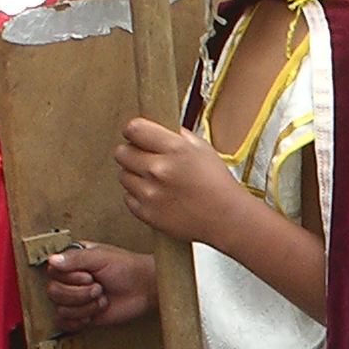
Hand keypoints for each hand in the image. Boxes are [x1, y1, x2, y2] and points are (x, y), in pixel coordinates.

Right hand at [43, 240, 157, 331]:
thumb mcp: (101, 257)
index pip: (52, 271)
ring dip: (84, 307)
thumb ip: (75, 258)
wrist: (144, 289)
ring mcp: (74, 298)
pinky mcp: (80, 314)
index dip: (70, 278)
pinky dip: (77, 321)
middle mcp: (69, 279)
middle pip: (53, 291)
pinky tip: (91, 315)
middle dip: (79, 294)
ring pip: (60, 308)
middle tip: (99, 289)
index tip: (89, 276)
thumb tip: (51, 261)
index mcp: (72, 261)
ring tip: (102, 300)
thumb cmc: (126, 268)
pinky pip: (63, 322)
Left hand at [114, 117, 248, 249]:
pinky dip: (138, 197)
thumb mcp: (202, 148)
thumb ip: (176, 136)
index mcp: (174, 149)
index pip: (133, 129)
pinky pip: (128, 198)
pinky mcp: (146, 213)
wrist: (227, 218)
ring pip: (123, 175)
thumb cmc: (217, 184)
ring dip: (135, 176)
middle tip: (145, 159)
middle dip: (132, 153)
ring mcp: (150, 193)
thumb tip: (154, 130)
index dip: (135, 132)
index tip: (139, 137)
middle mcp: (159, 170)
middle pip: (121, 152)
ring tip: (155, 181)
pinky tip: (157, 196)